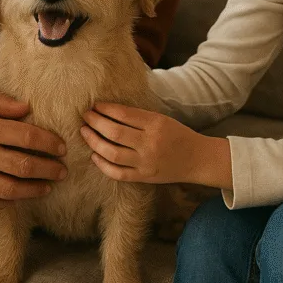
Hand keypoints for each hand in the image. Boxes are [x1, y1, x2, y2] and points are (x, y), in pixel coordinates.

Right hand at [0, 88, 67, 208]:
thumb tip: (26, 108)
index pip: (27, 137)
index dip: (49, 143)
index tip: (61, 146)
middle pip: (25, 165)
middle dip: (49, 168)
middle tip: (63, 170)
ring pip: (11, 189)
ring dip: (34, 189)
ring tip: (47, 186)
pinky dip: (8, 201)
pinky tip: (18, 197)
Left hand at [80, 102, 232, 188]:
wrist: (197, 159)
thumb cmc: (177, 134)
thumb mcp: (161, 118)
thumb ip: (137, 116)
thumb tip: (107, 109)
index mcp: (155, 124)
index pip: (122, 114)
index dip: (104, 109)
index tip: (94, 105)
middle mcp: (149, 143)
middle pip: (113, 132)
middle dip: (94, 122)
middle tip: (85, 116)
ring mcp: (145, 162)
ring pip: (111, 153)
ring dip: (93, 141)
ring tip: (85, 132)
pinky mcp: (143, 177)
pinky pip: (117, 173)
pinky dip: (102, 164)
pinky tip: (94, 155)